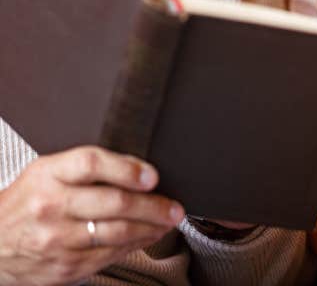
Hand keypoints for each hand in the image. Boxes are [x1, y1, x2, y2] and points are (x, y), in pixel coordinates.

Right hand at [0, 146, 183, 285]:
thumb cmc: (28, 201)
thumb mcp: (48, 171)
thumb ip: (88, 165)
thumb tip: (138, 167)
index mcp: (49, 174)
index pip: (91, 164)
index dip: (126, 169)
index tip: (152, 175)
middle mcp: (52, 206)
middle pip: (112, 203)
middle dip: (152, 205)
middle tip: (175, 206)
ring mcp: (57, 240)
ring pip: (116, 233)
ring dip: (150, 228)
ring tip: (168, 221)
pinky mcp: (63, 266)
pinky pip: (108, 256)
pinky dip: (134, 246)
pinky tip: (148, 237)